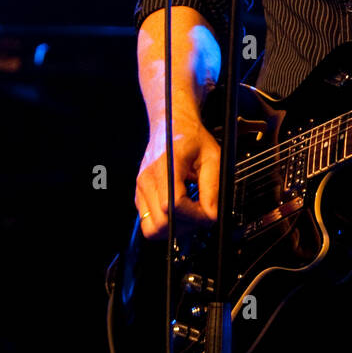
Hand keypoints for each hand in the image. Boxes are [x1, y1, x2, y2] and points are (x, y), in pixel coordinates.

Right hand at [134, 115, 219, 239]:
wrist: (171, 124)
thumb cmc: (192, 137)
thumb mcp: (212, 155)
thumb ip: (213, 185)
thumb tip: (212, 213)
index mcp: (166, 165)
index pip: (173, 204)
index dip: (194, 215)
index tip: (209, 213)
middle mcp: (147, 178)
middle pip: (161, 222)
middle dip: (186, 225)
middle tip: (202, 214)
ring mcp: (140, 188)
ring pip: (152, 228)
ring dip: (175, 227)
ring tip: (191, 212)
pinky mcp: (139, 195)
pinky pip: (149, 222)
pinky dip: (166, 222)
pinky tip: (181, 208)